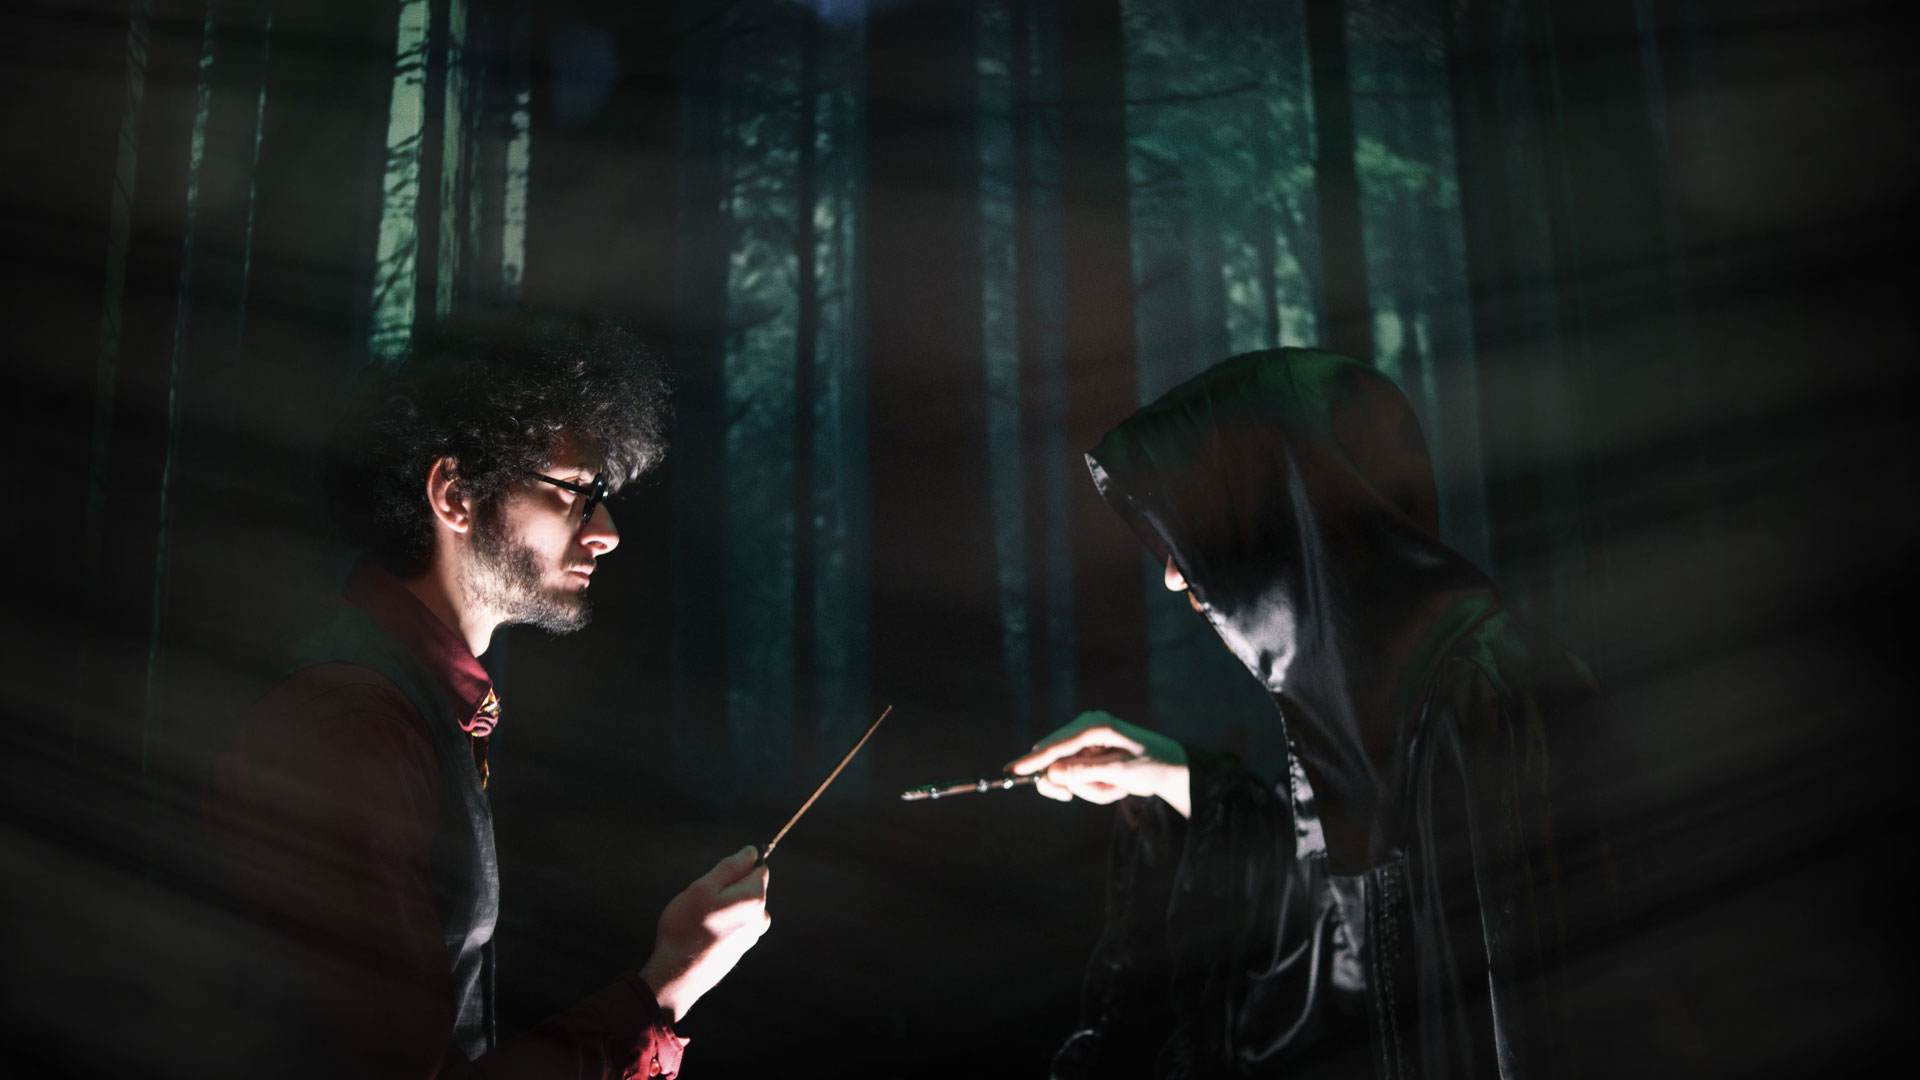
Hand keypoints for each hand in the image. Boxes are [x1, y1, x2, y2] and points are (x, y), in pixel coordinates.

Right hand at [639, 845, 771, 1022]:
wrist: (678, 974)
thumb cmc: (687, 926)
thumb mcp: (704, 886)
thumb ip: (731, 867)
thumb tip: (752, 851)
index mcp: (755, 898)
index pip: (758, 867)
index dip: (737, 868)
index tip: (715, 880)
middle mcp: (761, 917)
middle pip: (748, 887)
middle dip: (728, 888)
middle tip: (702, 902)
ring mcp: (752, 936)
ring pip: (738, 907)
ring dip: (723, 907)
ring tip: (700, 921)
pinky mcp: (741, 949)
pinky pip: (732, 925)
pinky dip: (720, 925)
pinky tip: (702, 935)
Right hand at [1003, 711, 1190, 818]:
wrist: (1171, 767)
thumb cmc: (1152, 765)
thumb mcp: (1120, 772)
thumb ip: (1084, 772)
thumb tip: (1050, 772)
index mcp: (1095, 725)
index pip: (1056, 744)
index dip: (1033, 759)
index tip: (1011, 770)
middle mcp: (1086, 727)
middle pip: (1055, 760)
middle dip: (1075, 784)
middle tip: (1090, 793)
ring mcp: (1085, 740)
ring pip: (1066, 774)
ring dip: (1091, 789)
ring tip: (1117, 787)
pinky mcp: (1087, 752)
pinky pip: (1076, 778)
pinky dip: (1094, 788)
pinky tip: (1114, 785)